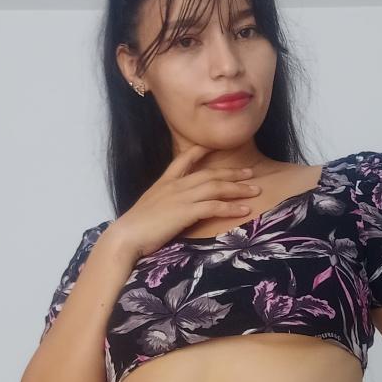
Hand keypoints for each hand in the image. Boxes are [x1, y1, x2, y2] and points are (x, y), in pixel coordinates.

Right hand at [111, 144, 262, 259]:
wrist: (127, 236)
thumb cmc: (135, 227)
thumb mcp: (150, 208)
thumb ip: (164, 203)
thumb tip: (173, 208)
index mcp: (164, 182)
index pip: (184, 159)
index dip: (200, 151)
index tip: (214, 146)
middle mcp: (175, 185)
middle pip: (210, 174)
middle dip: (232, 173)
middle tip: (250, 173)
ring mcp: (181, 197)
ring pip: (216, 187)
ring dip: (238, 188)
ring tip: (255, 190)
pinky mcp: (186, 212)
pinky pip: (214, 206)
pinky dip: (231, 207)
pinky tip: (244, 209)